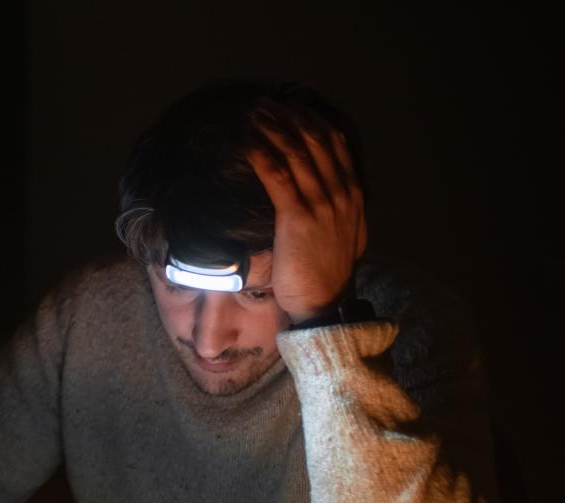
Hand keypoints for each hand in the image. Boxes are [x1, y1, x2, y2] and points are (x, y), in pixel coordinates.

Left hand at [246, 102, 366, 322]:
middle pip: (314, 140)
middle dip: (287, 117)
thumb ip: (342, 207)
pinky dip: (261, 154)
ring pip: (296, 152)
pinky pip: (278, 176)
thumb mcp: (346, 234)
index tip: (289, 106)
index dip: (310, 119)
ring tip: (251, 114)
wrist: (325, 303)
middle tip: (263, 104)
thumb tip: (336, 189)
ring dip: (271, 129)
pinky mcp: (298, 218)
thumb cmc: (326, 273)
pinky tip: (246, 142)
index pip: (335, 143)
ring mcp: (322, 204)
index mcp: (353, 194)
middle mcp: (341, 192)